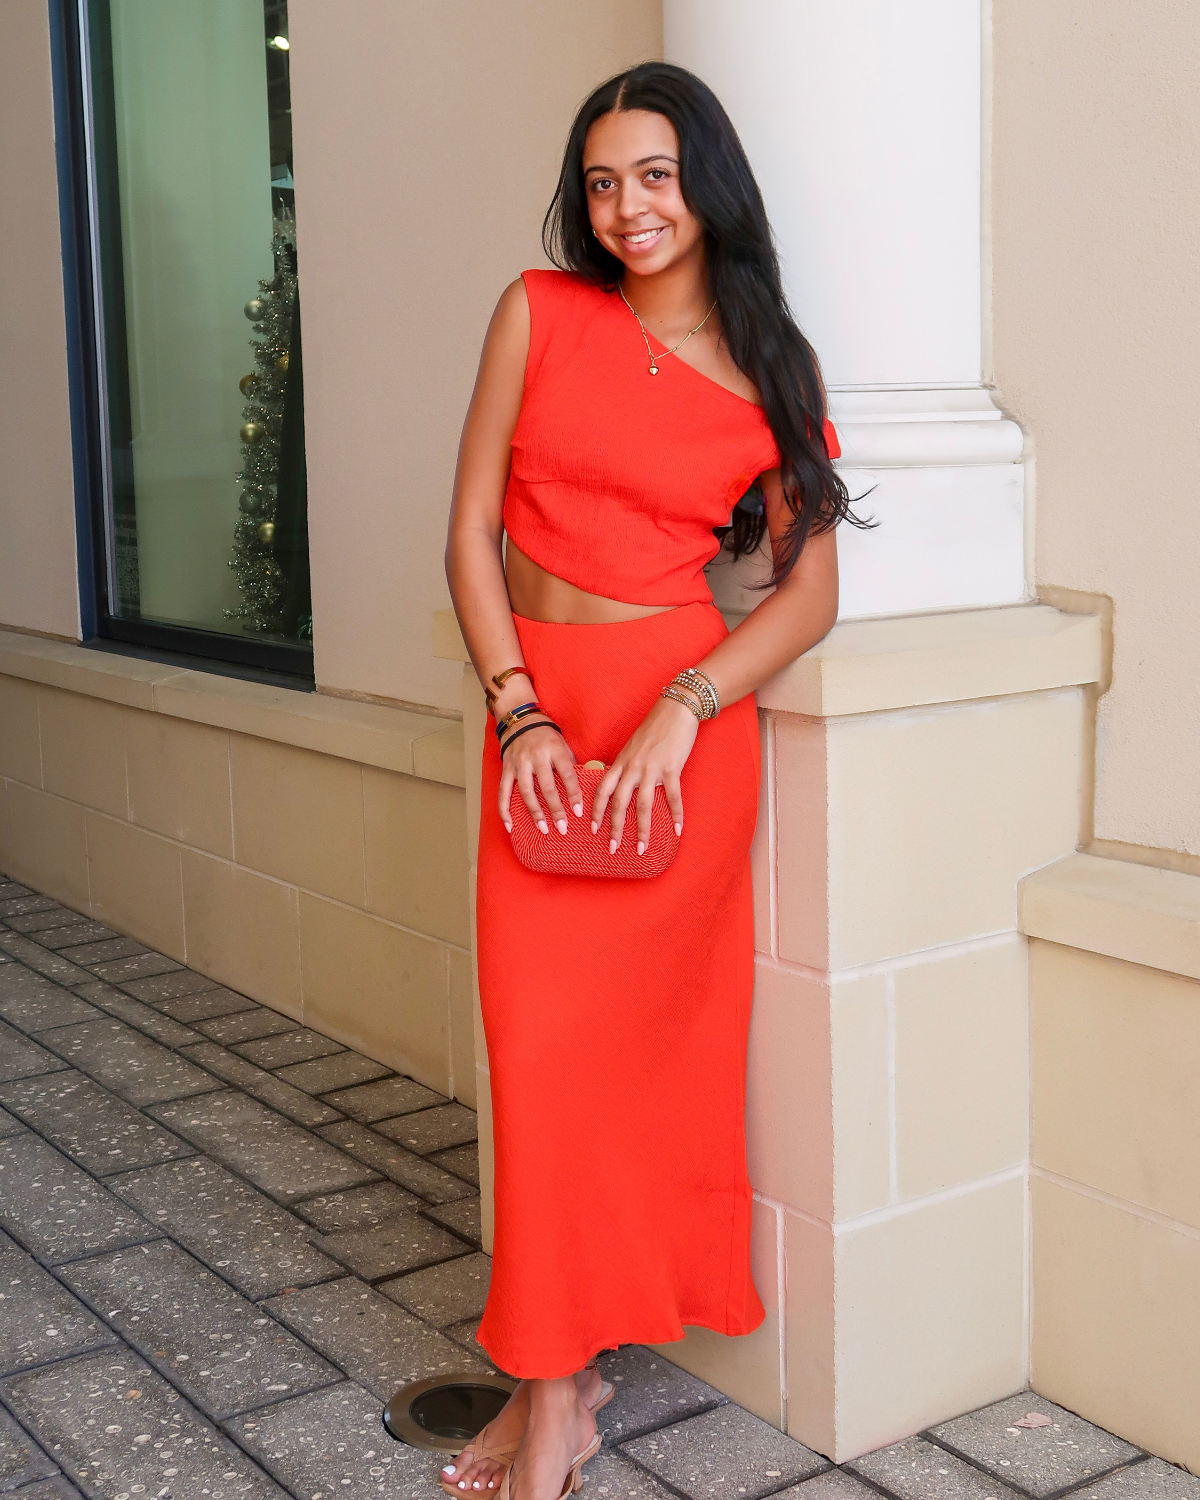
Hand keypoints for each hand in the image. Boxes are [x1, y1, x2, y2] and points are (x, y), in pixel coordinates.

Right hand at [498, 721, 582, 835]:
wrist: (519, 720)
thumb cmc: (546, 735)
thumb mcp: (563, 744)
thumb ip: (569, 764)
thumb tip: (582, 788)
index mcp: (554, 749)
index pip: (567, 774)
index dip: (574, 794)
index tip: (579, 812)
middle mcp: (536, 756)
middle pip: (546, 787)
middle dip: (555, 809)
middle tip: (562, 828)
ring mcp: (519, 763)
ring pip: (526, 791)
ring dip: (534, 812)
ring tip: (543, 828)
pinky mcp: (506, 769)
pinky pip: (504, 792)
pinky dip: (505, 810)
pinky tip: (510, 826)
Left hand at [591, 696, 697, 854]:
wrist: (676, 709)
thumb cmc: (655, 728)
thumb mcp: (633, 746)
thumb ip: (627, 765)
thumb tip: (623, 783)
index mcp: (621, 762)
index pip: (602, 790)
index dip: (596, 811)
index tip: (592, 829)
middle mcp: (632, 768)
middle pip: (618, 803)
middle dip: (614, 829)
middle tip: (612, 849)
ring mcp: (651, 769)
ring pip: (643, 806)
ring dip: (641, 830)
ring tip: (641, 848)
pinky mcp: (671, 768)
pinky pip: (673, 797)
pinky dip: (676, 815)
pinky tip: (677, 830)